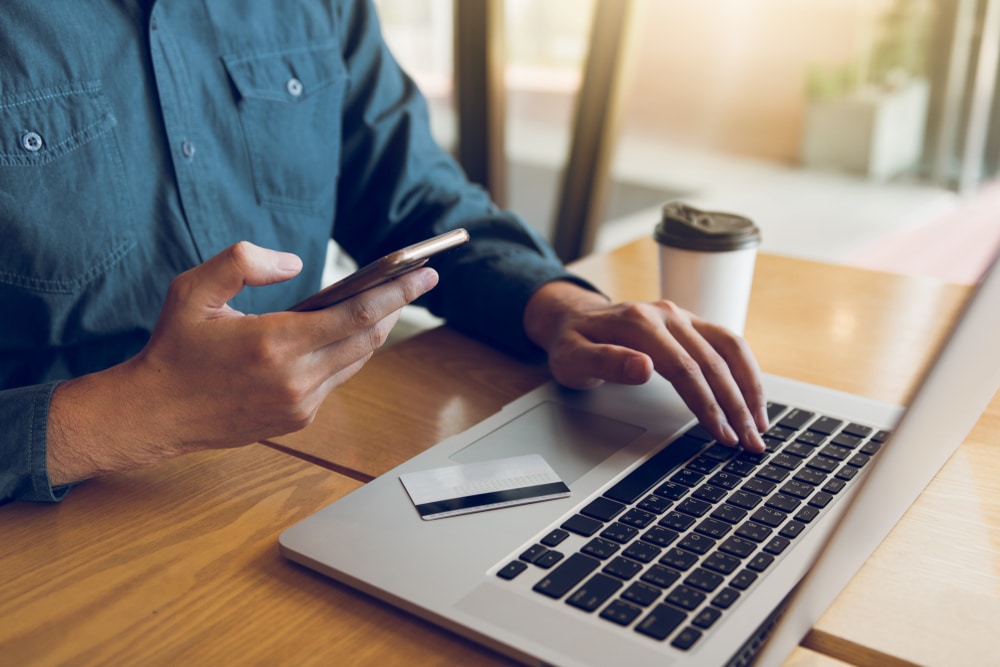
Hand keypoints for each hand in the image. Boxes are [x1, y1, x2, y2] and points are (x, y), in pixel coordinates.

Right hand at [46, 241, 437, 483]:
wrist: (154, 413)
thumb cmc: (175, 346)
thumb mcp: (194, 289)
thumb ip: (242, 261)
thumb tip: (294, 264)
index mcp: (275, 344)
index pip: (357, 316)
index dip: (397, 293)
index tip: (426, 274)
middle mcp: (295, 379)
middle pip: (367, 339)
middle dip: (394, 308)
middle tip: (417, 281)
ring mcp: (299, 404)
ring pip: (356, 361)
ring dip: (373, 332)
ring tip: (386, 302)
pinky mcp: (297, 419)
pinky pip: (336, 380)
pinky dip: (346, 354)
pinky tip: (347, 333)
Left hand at [524, 281, 768, 451]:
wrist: (573, 317)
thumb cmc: (572, 343)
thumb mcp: (573, 358)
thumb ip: (606, 363)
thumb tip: (644, 368)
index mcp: (640, 323)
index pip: (685, 369)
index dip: (707, 405)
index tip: (723, 434)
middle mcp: (667, 314)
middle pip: (714, 362)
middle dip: (737, 406)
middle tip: (751, 443)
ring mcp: (681, 316)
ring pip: (730, 348)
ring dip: (750, 386)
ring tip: (762, 424)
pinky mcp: (690, 323)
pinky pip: (727, 343)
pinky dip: (746, 370)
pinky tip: (753, 396)